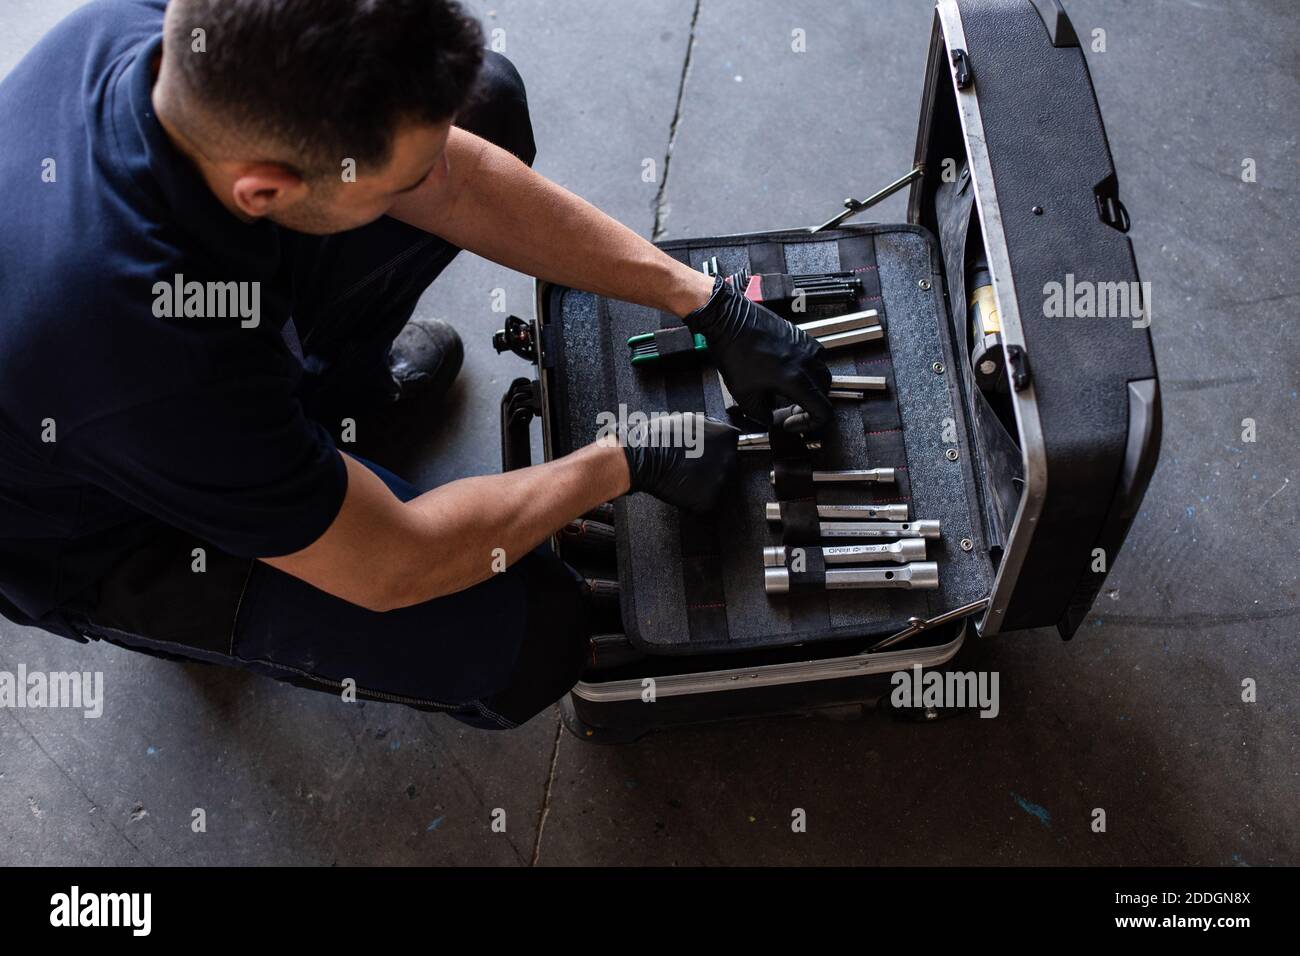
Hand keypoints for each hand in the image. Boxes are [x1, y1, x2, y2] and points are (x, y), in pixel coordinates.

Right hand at [622, 412, 739, 512]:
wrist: (641, 458)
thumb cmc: (661, 438)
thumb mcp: (692, 420)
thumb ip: (712, 428)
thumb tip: (719, 434)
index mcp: (727, 438)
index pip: (734, 446)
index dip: (719, 451)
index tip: (710, 454)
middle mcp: (728, 460)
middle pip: (729, 467)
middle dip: (713, 467)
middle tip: (693, 465)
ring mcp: (719, 482)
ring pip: (718, 485)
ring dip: (705, 483)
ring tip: (686, 475)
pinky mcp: (708, 500)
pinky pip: (706, 501)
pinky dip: (696, 498)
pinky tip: (683, 487)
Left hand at [683, 276, 832, 430]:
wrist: (730, 319)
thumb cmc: (734, 351)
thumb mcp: (743, 395)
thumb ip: (761, 414)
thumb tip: (769, 420)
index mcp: (796, 380)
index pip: (823, 412)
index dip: (809, 424)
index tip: (790, 423)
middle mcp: (808, 363)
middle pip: (824, 395)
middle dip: (807, 407)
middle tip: (786, 410)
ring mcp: (807, 347)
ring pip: (822, 376)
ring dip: (809, 389)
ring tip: (787, 392)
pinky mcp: (802, 337)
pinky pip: (815, 359)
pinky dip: (807, 371)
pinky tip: (786, 372)